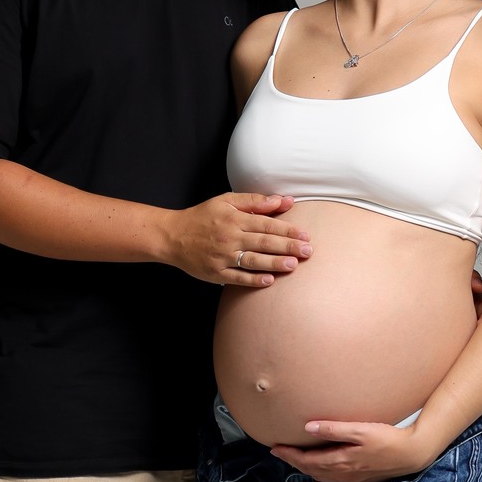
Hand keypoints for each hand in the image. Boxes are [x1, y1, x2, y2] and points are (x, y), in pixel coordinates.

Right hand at [165, 193, 311, 286]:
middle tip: (308, 251)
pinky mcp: (215, 272)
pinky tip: (269, 281)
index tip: (305, 235)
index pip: (266, 224)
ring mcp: (222, 256)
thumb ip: (255, 201)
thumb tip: (283, 200)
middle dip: (287, 247)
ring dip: (274, 263)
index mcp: (234, 219)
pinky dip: (253, 280)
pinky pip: (237, 277)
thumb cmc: (203, 217)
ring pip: (252, 260)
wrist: (172, 236)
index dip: (287, 230)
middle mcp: (229, 237)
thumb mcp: (226, 201)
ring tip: (293, 265)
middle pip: (263, 242)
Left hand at [271, 420, 430, 481]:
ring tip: (294, 463)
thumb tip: (308, 428)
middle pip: (311, 470)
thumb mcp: (360, 430)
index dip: (289, 454)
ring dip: (306, 471)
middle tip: (278, 453)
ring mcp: (352, 481)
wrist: (412, 455)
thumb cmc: (388, 439)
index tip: (275, 447)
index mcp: (341, 461)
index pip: (307, 460)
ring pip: (321, 479)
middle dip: (293, 462)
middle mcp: (343, 474)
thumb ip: (333, 429)